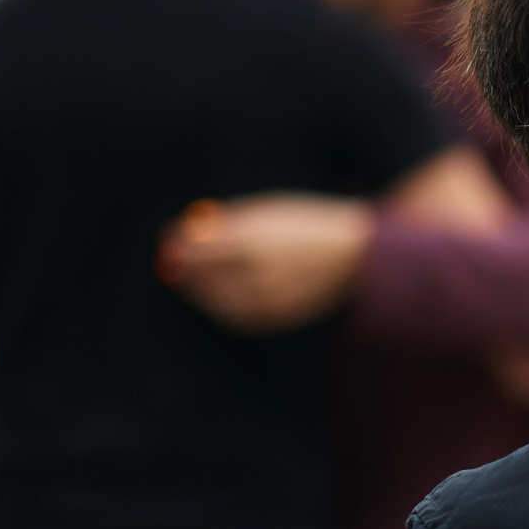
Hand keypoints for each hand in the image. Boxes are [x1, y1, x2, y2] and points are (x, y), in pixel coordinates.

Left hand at [156, 194, 373, 332]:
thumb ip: (229, 222)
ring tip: (195, 275)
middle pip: (203, 275)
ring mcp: (268, 298)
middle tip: (175, 258)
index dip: (180, 242)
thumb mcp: (269, 210)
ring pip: (215, 300)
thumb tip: (188, 233)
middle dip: (185, 267)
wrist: (358, 257)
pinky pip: (235, 317)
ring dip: (198, 289)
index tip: (170, 236)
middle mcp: (259, 271)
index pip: (200, 246)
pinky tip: (217, 295)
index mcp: (255, 238)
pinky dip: (219, 307)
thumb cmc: (309, 225)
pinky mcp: (276, 316)